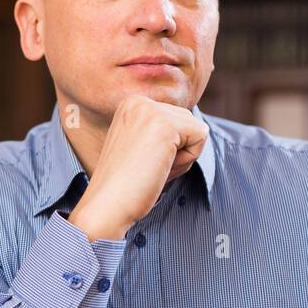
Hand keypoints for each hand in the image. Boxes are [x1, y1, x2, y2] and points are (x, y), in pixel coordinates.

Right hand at [68, 95, 208, 240]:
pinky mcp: (165, 124)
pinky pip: (201, 136)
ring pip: (196, 130)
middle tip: (147, 169)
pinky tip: (160, 169)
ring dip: (182, 158)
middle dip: (177, 152)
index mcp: (130, 105)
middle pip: (188, 122)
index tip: (141, 164)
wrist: (106, 206)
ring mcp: (150, 110)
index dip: (167, 149)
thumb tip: (197, 129)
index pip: (175, 120)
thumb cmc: (124, 187)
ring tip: (152, 169)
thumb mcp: (141, 149)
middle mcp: (138, 101)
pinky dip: (187, 160)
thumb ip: (161, 133)